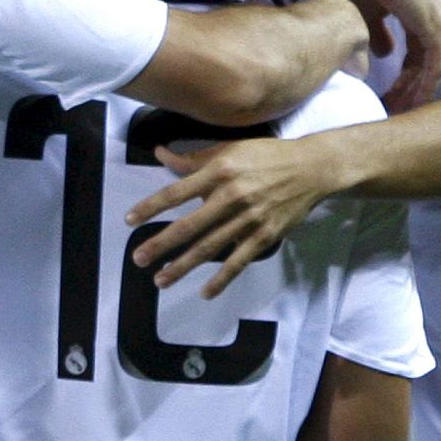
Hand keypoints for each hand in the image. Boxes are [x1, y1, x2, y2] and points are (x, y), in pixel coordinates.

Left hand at [124, 136, 337, 296]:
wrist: (311, 168)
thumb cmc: (265, 155)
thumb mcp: (228, 148)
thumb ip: (192, 158)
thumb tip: (160, 153)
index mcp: (219, 171)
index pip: (176, 192)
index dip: (150, 207)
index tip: (129, 220)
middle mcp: (231, 196)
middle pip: (188, 225)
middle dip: (160, 244)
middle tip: (138, 259)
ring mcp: (248, 219)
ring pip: (210, 247)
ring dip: (183, 266)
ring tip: (161, 280)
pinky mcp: (265, 236)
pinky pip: (238, 261)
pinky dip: (222, 278)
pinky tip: (205, 292)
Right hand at [348, 0, 440, 112]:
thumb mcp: (370, 14)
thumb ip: (379, 35)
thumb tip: (385, 54)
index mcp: (424, 13)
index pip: (419, 54)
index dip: (405, 77)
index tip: (389, 95)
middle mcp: (439, 18)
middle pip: (428, 64)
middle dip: (411, 89)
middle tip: (396, 110)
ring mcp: (440, 24)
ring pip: (433, 69)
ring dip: (417, 92)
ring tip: (401, 112)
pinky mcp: (436, 29)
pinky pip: (434, 66)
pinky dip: (424, 86)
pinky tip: (412, 102)